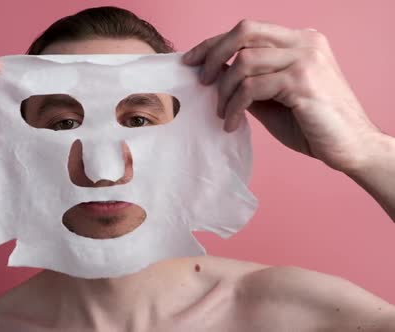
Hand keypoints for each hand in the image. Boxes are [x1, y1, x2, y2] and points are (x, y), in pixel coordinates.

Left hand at [183, 20, 381, 172]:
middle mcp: (304, 42)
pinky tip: (232, 124)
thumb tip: (214, 76)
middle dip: (214, 55)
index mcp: (299, 40)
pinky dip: (234, 107)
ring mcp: (305, 59)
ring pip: (244, 62)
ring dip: (224, 91)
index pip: (248, 30)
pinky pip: (251, 88)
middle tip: (202, 82)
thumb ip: (249, 82)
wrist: (350, 147)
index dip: (214, 43)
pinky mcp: (302, 81)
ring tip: (223, 113)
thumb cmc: (311, 124)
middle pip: (244, 31)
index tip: (191, 61)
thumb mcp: (273, 98)